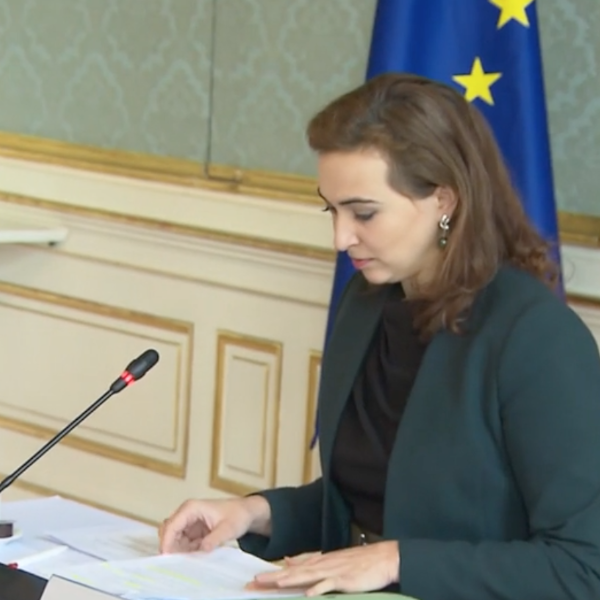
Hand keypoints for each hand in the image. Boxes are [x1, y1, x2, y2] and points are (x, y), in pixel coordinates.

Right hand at [159, 495, 270, 553]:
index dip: (167, 542)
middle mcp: (186, 513)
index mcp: (191, 508)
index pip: (171, 525)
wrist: (245, 513)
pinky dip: (185, 551)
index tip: (167, 558)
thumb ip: (215, 539)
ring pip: (173, 538)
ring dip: (179, 550)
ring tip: (191, 559)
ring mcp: (188, 521)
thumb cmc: (237, 515)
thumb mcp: (228, 528)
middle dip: (170, 547)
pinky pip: (182, 543)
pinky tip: (196, 555)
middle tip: (178, 562)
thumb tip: (202, 549)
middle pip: (168, 531)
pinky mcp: (192, 530)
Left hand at [248, 541, 399, 595]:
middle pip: (293, 573)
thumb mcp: (332, 560)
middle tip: (253, 583)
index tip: (254, 580)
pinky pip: (330, 584)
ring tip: (274, 584)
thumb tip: (290, 562)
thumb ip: (311, 562)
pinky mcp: (345, 579)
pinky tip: (309, 594)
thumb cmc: (359, 563)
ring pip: (307, 576)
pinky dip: (319, 588)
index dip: (273, 575)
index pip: (292, 569)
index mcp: (319, 561)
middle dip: (273, 578)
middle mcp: (323, 564)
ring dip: (290, 581)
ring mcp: (333, 571)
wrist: (383, 557)